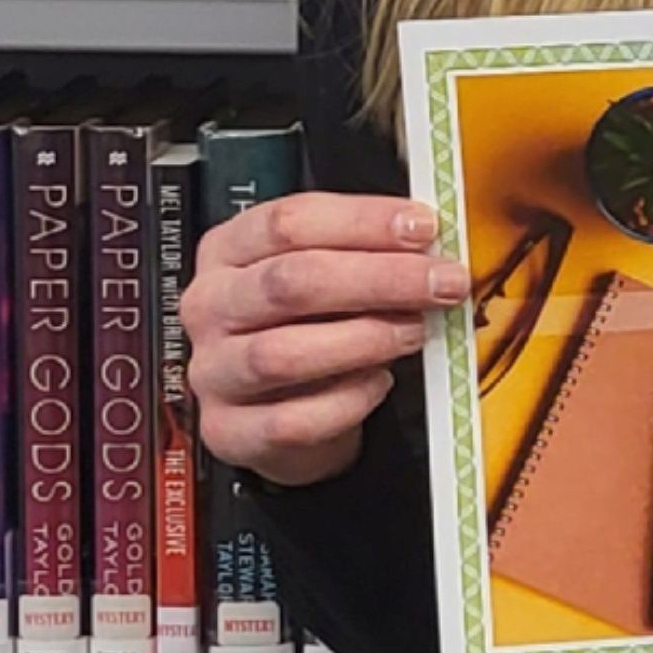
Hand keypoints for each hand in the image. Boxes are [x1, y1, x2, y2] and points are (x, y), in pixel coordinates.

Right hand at [184, 193, 469, 487]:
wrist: (280, 402)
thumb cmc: (308, 320)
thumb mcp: (327, 268)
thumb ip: (364, 247)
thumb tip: (430, 235)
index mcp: (229, 249)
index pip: (289, 221)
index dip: (363, 221)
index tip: (423, 227)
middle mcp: (212, 306)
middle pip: (291, 281)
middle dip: (379, 278)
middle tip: (440, 282)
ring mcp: (213, 371)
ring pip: (284, 353)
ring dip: (366, 339)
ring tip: (415, 330)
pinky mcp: (228, 431)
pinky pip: (290, 420)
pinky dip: (347, 400)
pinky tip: (379, 382)